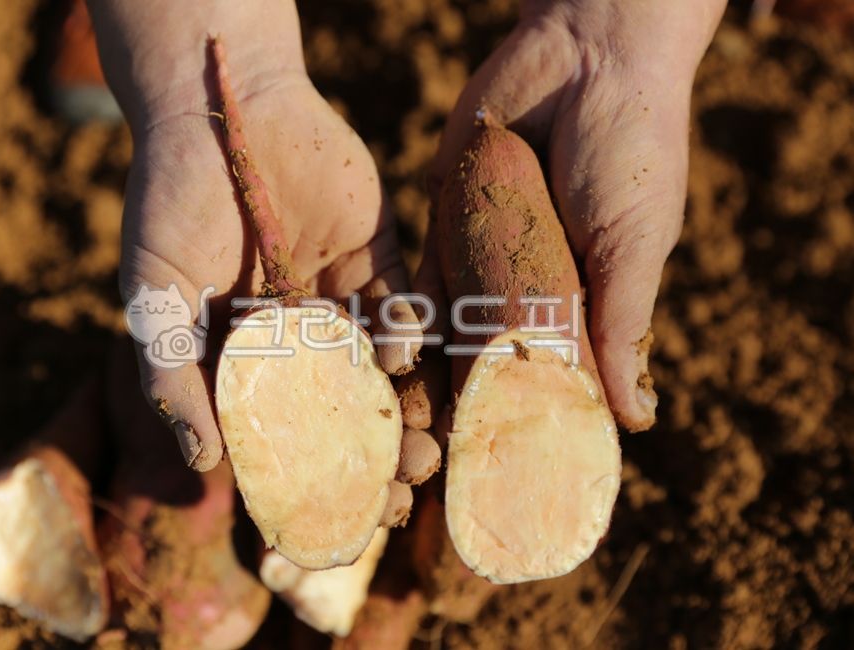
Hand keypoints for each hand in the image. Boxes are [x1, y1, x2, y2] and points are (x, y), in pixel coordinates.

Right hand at [89, 1, 416, 468]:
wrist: (218, 106)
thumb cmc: (169, 201)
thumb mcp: (154, 294)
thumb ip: (172, 375)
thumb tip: (203, 464)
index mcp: (247, 357)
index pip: (287, 432)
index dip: (317, 477)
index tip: (346, 520)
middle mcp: (299, 337)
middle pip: (347, 410)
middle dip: (379, 453)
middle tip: (407, 486)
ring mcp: (340, 297)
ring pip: (384, 370)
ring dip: (409, 408)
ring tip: (428, 446)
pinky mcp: (378, 255)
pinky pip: (406, 305)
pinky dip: (411, 332)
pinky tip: (406, 351)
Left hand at [423, 0, 725, 430]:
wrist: (581, 60)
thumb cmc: (629, 152)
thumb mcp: (634, 245)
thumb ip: (622, 326)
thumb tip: (636, 421)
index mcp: (582, 309)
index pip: (554, 386)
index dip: (531, 431)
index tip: (508, 481)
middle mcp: (528, 297)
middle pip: (490, 374)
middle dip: (464, 419)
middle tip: (436, 470)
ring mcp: (481, 266)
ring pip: (446, 341)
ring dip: (423, 384)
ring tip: (399, 432)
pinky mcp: (442, 231)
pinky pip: (416, 289)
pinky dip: (401, 327)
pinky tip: (382, 364)